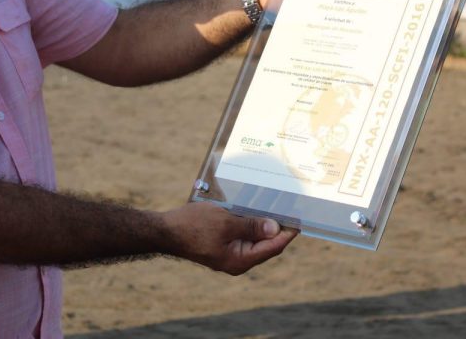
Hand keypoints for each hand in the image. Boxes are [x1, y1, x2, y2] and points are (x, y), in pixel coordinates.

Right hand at [161, 202, 296, 274]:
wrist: (165, 230)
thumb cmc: (193, 226)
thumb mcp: (226, 222)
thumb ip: (251, 226)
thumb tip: (274, 228)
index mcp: (240, 260)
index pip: (272, 247)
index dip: (287, 234)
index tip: (300, 220)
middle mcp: (237, 260)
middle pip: (265, 244)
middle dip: (277, 227)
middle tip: (291, 208)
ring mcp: (230, 253)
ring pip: (255, 238)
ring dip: (264, 222)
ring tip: (277, 205)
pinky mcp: (223, 244)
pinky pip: (243, 234)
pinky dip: (251, 222)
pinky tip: (256, 208)